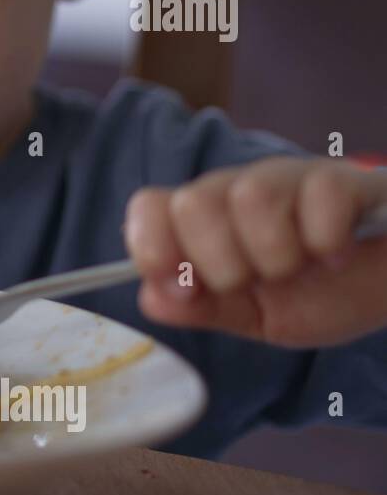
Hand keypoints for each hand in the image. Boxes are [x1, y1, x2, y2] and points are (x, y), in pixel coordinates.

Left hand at [123, 156, 386, 346]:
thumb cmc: (324, 293)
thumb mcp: (257, 316)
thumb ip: (205, 308)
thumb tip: (151, 296)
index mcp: (208, 222)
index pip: (150, 206)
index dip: (151, 246)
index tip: (184, 288)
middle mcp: (239, 189)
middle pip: (193, 203)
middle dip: (224, 263)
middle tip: (261, 282)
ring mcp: (291, 177)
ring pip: (251, 198)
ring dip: (278, 255)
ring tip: (305, 268)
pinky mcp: (344, 178)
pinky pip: (320, 196)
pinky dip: (328, 240)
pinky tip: (341, 253)